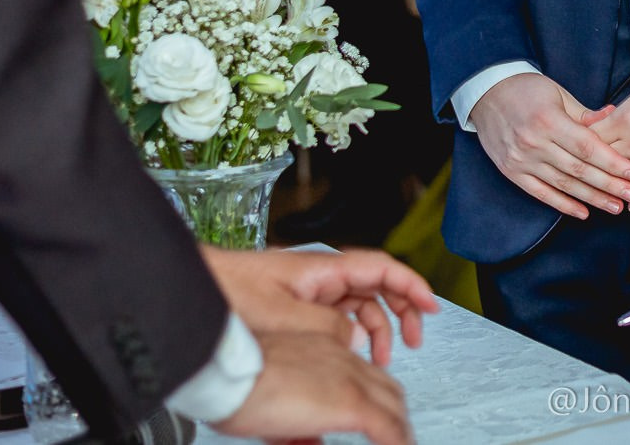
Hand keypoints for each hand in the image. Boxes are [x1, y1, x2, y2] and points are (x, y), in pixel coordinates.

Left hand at [201, 246, 437, 366]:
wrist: (198, 286)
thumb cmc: (229, 290)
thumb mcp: (281, 314)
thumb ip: (324, 326)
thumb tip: (357, 339)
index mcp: (324, 269)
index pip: (382, 269)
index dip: (411, 285)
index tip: (431, 307)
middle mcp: (324, 276)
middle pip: (378, 287)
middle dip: (402, 310)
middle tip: (414, 340)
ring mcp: (313, 291)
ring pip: (361, 305)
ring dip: (378, 329)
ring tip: (383, 359)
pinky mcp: (301, 305)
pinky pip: (341, 317)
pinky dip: (355, 335)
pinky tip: (353, 355)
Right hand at [211, 330, 412, 444]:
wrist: (232, 372)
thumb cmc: (236, 382)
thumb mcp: (271, 402)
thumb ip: (296, 425)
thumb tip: (311, 443)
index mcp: (324, 350)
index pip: (362, 373)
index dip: (373, 397)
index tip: (372, 417)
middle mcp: (343, 360)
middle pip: (386, 387)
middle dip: (393, 413)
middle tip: (393, 435)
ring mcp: (350, 380)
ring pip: (393, 405)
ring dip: (399, 429)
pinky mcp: (352, 403)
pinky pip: (388, 427)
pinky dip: (399, 441)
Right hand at [472, 74, 629, 219]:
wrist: (486, 94)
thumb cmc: (527, 90)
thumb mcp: (558, 94)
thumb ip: (584, 114)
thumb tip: (613, 118)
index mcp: (548, 120)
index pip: (587, 147)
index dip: (612, 162)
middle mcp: (534, 143)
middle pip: (579, 170)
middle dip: (609, 185)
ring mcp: (521, 160)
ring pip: (563, 185)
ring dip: (592, 198)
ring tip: (615, 207)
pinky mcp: (512, 172)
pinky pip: (541, 193)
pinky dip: (563, 205)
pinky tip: (583, 212)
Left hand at [590, 71, 629, 212]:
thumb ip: (619, 111)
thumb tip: (600, 122)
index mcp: (623, 118)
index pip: (590, 140)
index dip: (580, 150)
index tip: (577, 157)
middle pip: (602, 164)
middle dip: (592, 173)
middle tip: (585, 183)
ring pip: (623, 182)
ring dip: (613, 191)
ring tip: (607, 197)